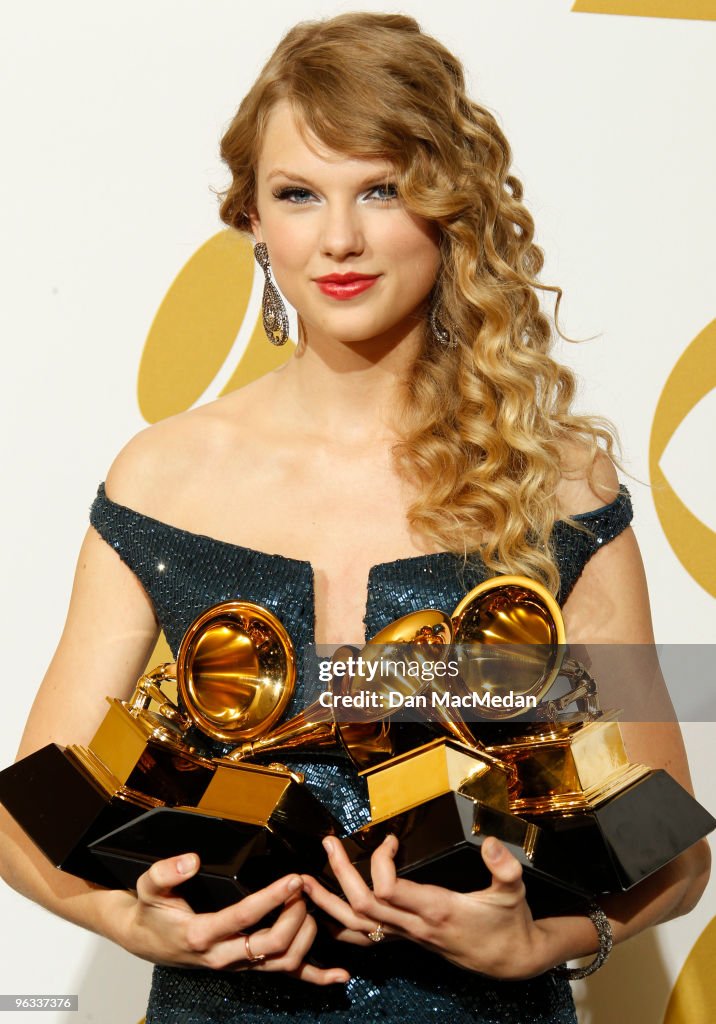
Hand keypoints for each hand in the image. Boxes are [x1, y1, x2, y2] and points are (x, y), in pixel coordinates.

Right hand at [111, 852, 349, 984]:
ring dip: (305, 935)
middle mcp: (224, 955)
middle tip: (304, 887)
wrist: (148, 940)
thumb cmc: (154, 912)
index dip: (273, 898)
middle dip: (296, 915)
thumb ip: (166, 871)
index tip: (293, 879)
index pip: (245, 917)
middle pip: (272, 945)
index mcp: (203, 934)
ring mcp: (239, 965)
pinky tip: (339, 975)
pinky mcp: (249, 968)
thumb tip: (191, 860)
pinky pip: (286, 977)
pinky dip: (316, 977)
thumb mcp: (148, 887)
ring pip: (284, 962)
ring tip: (310, 905)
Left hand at [302, 835, 559, 979]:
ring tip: (305, 881)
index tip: (391, 839)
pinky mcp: (406, 938)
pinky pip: (366, 936)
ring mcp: (408, 935)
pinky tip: (325, 912)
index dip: (381, 861)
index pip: (389, 890)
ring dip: (328, 902)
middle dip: (340, 873)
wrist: (509, 960)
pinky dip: (341, 924)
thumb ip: (504, 867)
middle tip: (329, 844)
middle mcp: (415, 925)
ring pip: (357, 925)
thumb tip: (490, 841)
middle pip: (364, 905)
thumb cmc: (508, 923)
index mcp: (436, 910)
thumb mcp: (513, 892)